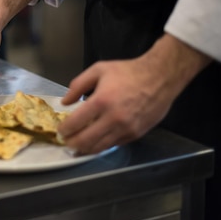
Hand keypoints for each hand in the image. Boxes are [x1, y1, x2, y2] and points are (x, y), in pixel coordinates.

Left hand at [58, 35, 210, 154]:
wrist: (160, 77)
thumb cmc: (128, 72)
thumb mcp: (99, 70)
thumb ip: (78, 85)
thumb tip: (65, 101)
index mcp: (101, 101)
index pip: (75, 123)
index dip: (64, 129)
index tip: (60, 130)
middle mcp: (113, 119)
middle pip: (85, 141)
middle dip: (72, 143)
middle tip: (66, 141)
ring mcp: (125, 129)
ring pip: (99, 147)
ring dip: (85, 149)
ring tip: (77, 145)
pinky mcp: (135, 134)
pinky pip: (114, 145)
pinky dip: (102, 145)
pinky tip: (96, 141)